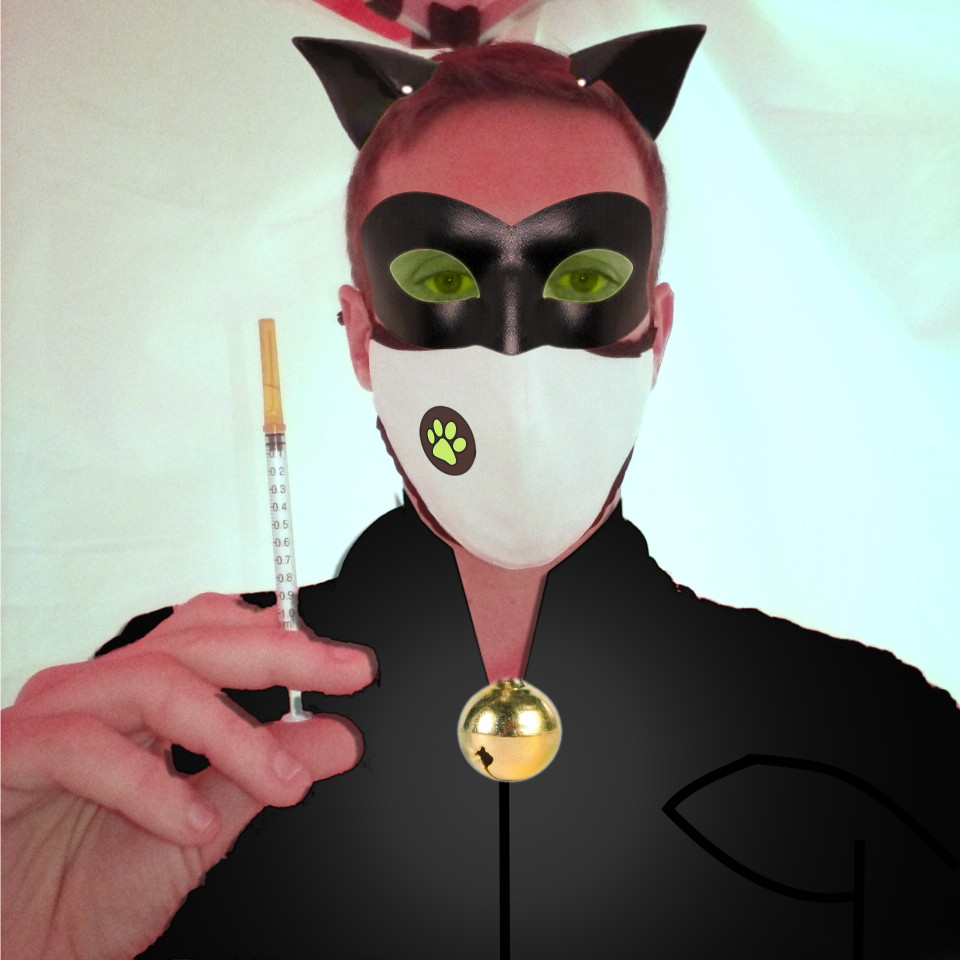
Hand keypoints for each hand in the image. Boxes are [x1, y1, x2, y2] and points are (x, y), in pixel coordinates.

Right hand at [1, 593, 375, 959]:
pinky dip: (150, 785)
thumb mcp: (198, 830)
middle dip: (279, 655)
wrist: (8, 955)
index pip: (215, 636)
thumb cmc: (78, 893)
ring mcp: (48, 717)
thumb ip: (261, 775)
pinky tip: (192, 823)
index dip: (282, 640)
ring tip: (282, 782)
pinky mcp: (7, 755)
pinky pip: (82, 746)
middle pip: (194, 642)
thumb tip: (337, 737)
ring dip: (231, 732)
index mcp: (138, 699)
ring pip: (153, 684)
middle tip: (343, 674)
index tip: (348, 666)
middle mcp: (96, 693)